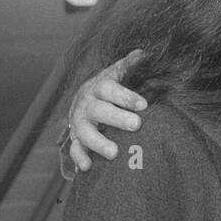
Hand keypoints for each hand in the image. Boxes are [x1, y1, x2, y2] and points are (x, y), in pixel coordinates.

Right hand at [64, 49, 146, 172]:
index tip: (144, 104)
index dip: (126, 96)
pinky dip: (79, 157)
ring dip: (98, 142)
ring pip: (85, 132)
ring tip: (114, 152)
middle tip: (136, 125)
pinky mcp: (76, 138)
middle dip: (117, 118)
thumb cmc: (110, 87)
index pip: (111, 88)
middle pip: (99, 110)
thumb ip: (131, 64)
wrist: (85, 98)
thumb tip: (146, 52)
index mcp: (99, 87)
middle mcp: (87, 104)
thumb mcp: (119, 72)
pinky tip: (87, 168)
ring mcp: (79, 122)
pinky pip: (74, 149)